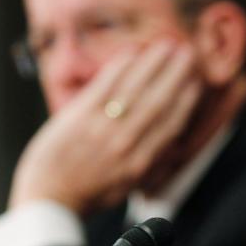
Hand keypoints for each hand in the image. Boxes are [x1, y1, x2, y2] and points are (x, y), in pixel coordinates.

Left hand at [9, 40, 203, 214]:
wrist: (49, 199)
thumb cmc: (87, 195)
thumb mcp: (126, 188)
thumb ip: (149, 165)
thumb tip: (172, 146)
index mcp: (140, 164)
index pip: (170, 125)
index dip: (187, 101)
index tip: (196, 82)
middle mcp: (125, 144)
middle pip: (158, 101)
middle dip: (175, 75)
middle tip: (187, 53)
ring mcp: (101, 128)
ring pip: (135, 89)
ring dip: (153, 64)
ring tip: (166, 46)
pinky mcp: (79, 116)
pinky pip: (105, 85)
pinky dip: (121, 67)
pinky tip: (132, 52)